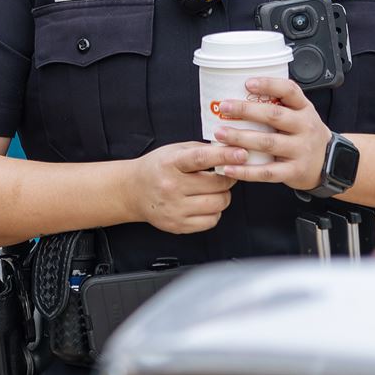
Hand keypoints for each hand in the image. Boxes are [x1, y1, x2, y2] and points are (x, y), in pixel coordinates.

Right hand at [124, 141, 240, 233]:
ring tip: (212, 190)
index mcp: (170, 163)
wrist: (133, 191)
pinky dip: (214, 212)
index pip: (201, 158)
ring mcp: (174, 208)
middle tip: (223, 175)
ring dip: (222, 196)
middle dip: (227, 178)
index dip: (224, 156)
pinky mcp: (178, 225)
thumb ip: (202, 149)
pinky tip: (204, 203)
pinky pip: (212, 221)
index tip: (241, 154)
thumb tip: (230, 150)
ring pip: (218, 203)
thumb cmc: (157, 168)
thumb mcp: (175, 150)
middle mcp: (171, 187)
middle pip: (217, 184)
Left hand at [210, 77, 330, 189]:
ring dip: (241, 138)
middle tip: (224, 108)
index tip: (247, 83)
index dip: (269, 85)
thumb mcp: (302, 114)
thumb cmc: (306, 135)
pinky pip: (267, 172)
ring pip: (268, 143)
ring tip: (220, 134)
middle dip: (246, 111)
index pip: (290, 91)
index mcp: (305, 109)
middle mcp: (305, 127)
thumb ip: (281, 105)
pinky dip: (246, 171)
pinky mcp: (294, 171)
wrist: (329, 163)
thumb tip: (241, 94)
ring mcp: (300, 150)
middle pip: (274, 116)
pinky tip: (229, 167)